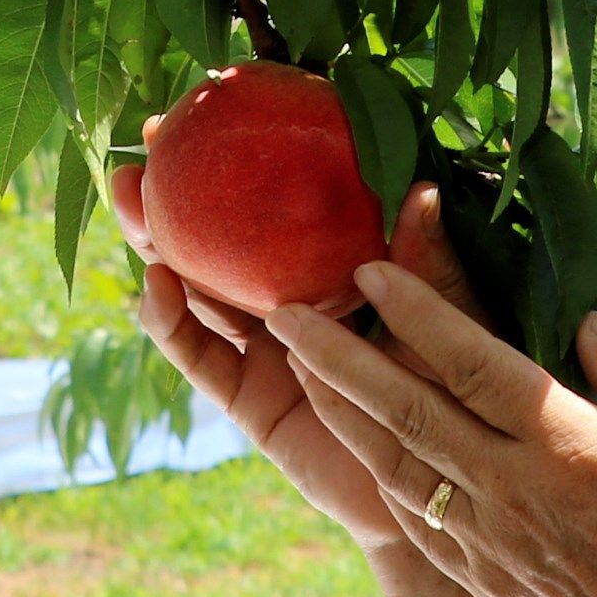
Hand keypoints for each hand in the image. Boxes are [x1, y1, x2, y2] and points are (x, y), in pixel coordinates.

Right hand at [113, 161, 494, 563]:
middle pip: (214, 240)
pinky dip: (173, 322)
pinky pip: (201, 355)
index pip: (275, 206)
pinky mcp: (248, 399)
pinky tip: (160, 285)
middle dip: (172, 195)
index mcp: (333, 270)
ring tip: (134, 203)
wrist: (448, 489)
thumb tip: (419, 187)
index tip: (204, 107)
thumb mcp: (453, 320)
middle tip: (142, 148)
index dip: (237, 162)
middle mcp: (288, 301)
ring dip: (156, 246)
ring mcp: (262, 349)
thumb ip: (430, 265)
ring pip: (194, 289)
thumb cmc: (463, 395)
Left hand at [267, 269, 596, 596]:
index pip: (472, 362)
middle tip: (283, 311)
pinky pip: (408, 505)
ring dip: (337, 405)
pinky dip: (370, 461)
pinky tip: (350, 432)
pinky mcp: (475, 570)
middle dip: (338, 354)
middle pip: (405, 407)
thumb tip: (586, 323)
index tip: (370, 268)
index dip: (416, 311)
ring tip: (294, 359)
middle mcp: (509, 487)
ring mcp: (483, 534)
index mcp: (566, 446)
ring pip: (391, 457)